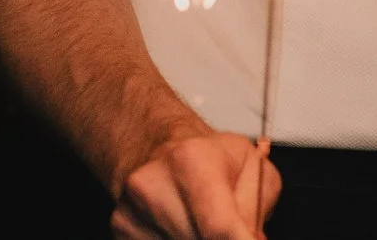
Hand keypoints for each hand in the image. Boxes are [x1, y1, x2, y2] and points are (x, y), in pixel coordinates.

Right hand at [109, 120, 276, 239]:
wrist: (159, 145)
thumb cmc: (209, 156)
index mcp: (191, 161)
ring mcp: (131, 210)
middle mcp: (154, 185)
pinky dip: (179, 238)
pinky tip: (184, 225)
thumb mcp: (251, 168)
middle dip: (221, 238)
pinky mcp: (121, 228)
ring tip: (202, 219)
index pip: (220, 228)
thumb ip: (256, 210)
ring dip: (199, 238)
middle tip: (226, 224)